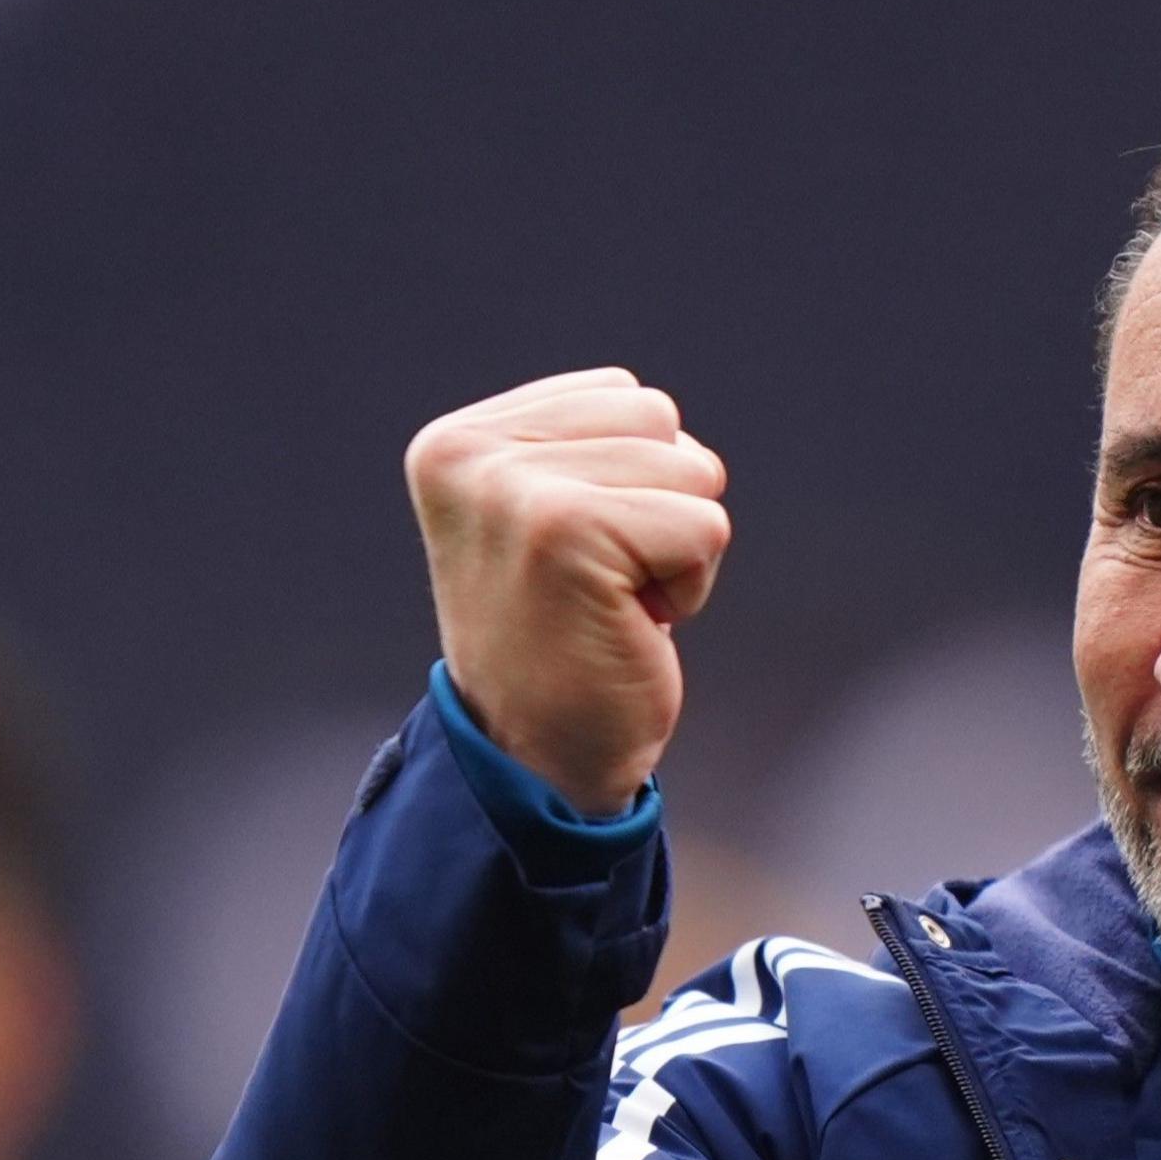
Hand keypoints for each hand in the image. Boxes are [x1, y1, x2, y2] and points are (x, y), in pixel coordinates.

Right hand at [407, 368, 730, 814]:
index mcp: (455, 443)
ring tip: (613, 603)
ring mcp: (514, 490)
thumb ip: (578, 450)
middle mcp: (470, 455)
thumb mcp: (544, 523)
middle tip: (601, 585)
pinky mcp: (569, 532)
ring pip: (689, 468)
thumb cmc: (562, 645)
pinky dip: (692, 586)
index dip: (633, 481)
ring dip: (678, 548)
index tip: (578, 557)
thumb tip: (653, 411)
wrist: (537, 764)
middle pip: (658, 420)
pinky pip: (705, 525)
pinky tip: (632, 624)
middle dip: (662, 507)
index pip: (620, 395)